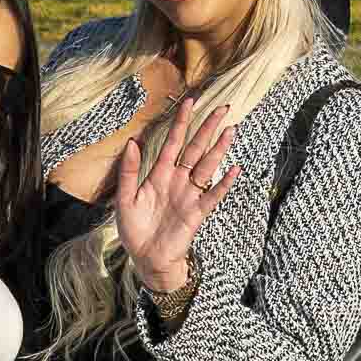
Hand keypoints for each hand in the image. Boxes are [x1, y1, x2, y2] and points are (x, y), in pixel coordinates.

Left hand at [116, 97, 239, 291]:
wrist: (146, 259)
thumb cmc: (134, 230)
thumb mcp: (125, 199)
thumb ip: (129, 171)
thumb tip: (132, 142)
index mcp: (159, 174)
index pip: (173, 142)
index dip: (181, 122)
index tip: (190, 102)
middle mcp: (177, 180)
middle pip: (195, 148)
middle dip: (208, 128)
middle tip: (222, 108)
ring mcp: (189, 195)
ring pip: (207, 166)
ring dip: (219, 149)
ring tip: (230, 130)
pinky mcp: (197, 213)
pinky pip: (213, 195)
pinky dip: (224, 183)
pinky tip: (235, 169)